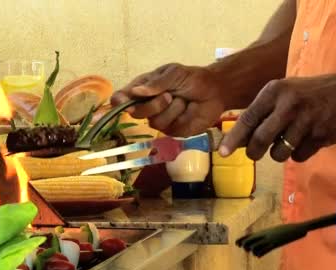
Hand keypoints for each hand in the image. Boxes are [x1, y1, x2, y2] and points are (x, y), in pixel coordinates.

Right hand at [111, 63, 225, 136]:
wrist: (216, 91)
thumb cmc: (192, 79)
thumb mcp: (173, 73)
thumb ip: (155, 83)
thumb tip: (135, 91)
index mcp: (143, 89)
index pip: (122, 97)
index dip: (119, 101)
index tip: (122, 101)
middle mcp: (147, 106)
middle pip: (135, 113)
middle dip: (153, 104)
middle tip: (169, 95)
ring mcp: (158, 119)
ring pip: (154, 122)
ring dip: (172, 109)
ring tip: (183, 100)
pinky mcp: (172, 131)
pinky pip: (169, 128)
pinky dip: (180, 116)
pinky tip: (188, 110)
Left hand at [219, 72, 335, 161]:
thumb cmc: (306, 94)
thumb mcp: (281, 94)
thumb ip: (260, 114)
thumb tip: (237, 141)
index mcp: (275, 92)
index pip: (248, 118)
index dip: (233, 139)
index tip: (222, 153)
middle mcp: (289, 105)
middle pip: (260, 140)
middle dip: (253, 152)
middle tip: (254, 154)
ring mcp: (307, 121)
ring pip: (279, 153)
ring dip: (278, 153)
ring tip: (286, 141)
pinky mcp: (321, 136)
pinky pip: (299, 156)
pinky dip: (298, 154)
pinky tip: (305, 140)